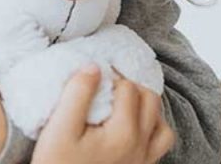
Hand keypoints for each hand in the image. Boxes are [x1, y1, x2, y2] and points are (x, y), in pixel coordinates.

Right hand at [32, 65, 174, 163]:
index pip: (128, 88)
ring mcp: (144, 160)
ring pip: (161, 124)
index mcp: (123, 133)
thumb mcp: (59, 129)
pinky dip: (151, 129)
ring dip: (145, 107)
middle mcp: (141, 146)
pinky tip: (131, 127)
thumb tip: (93, 67)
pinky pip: (159, 144)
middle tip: (107, 85)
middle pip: (150, 101)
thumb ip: (77, 95)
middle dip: (131, 86)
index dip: (111, 75)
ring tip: (122, 103)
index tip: (94, 76)